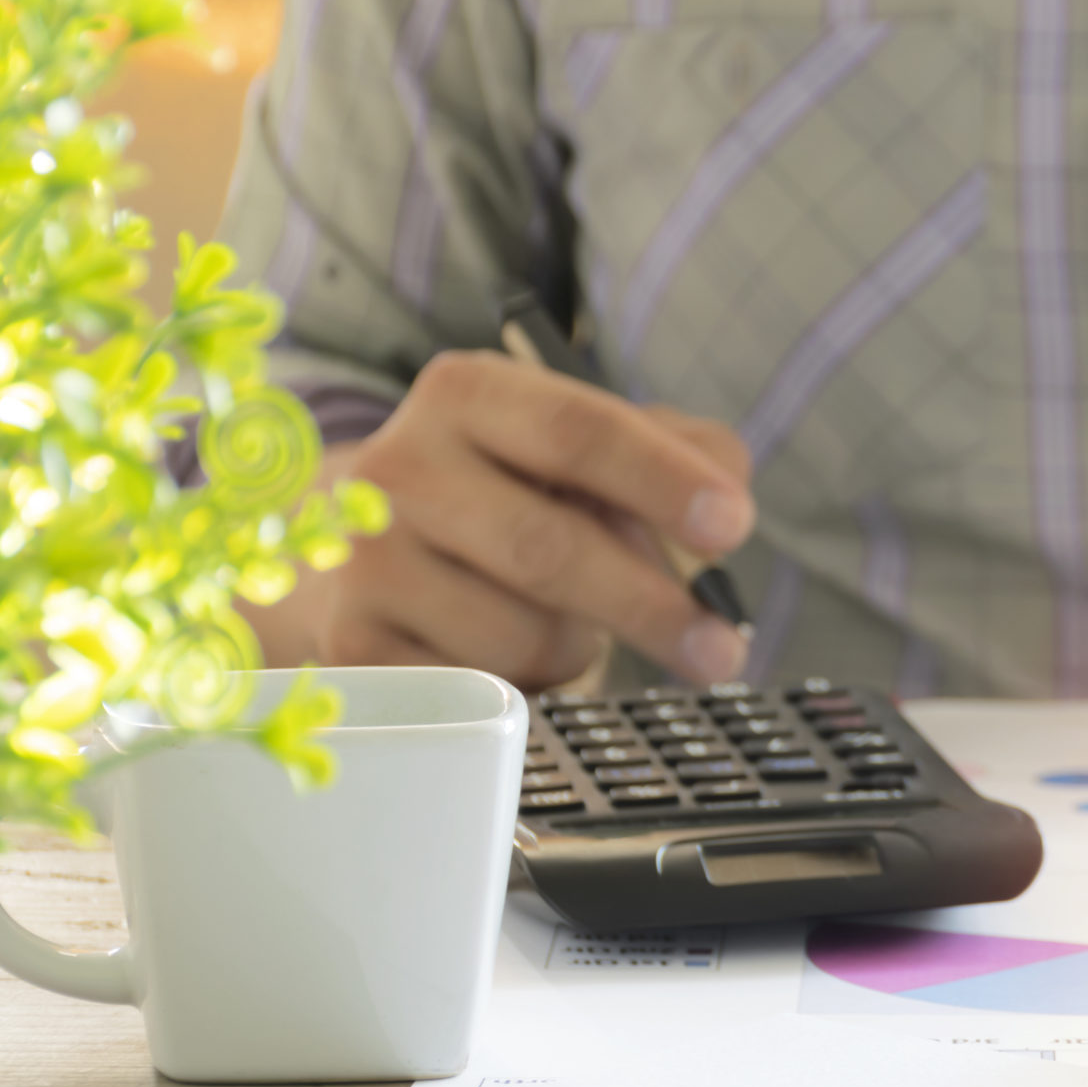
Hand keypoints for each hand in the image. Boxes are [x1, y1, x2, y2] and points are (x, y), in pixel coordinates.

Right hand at [244, 352, 758, 688]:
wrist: (368, 542)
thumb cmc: (510, 489)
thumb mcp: (588, 448)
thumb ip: (678, 450)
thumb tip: (728, 487)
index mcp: (469, 394)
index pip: (579, 433)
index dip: (663, 481)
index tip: (733, 526)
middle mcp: (401, 467)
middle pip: (547, 548)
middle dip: (650, 606)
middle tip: (720, 650)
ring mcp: (367, 559)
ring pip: (519, 635)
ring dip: (577, 647)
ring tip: (566, 620)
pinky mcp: (354, 644)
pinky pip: (477, 692)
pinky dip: (524, 687)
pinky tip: (513, 655)